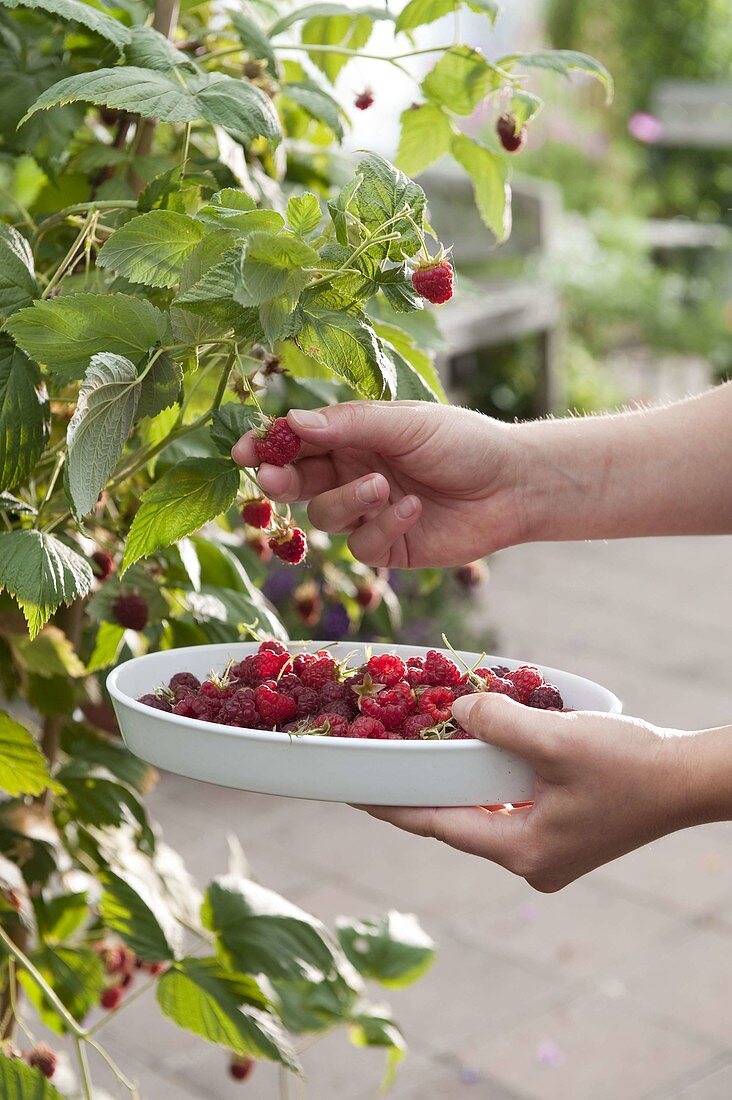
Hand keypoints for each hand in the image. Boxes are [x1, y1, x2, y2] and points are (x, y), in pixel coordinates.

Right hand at [231, 401, 522, 567]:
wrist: (513, 484)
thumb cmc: (463, 441)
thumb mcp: (405, 423)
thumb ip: (349, 424)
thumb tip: (291, 422)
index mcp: (352, 436)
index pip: (296, 440)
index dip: (267, 445)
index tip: (242, 450)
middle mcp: (352, 473)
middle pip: (297, 482)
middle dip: (280, 480)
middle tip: (271, 477)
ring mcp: (368, 513)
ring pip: (325, 517)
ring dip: (347, 501)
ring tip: (383, 486)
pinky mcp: (388, 547)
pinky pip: (362, 546)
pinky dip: (383, 526)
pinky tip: (413, 508)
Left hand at [361, 694, 713, 891]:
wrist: (690, 780)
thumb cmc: (629, 765)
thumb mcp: (555, 739)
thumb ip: (498, 723)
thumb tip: (457, 710)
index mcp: (521, 851)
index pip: (437, 826)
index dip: (392, 806)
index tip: (353, 794)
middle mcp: (529, 861)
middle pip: (458, 822)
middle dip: (422, 793)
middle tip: (383, 765)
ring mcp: (549, 852)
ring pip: (485, 814)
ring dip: (458, 784)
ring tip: (421, 757)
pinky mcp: (565, 834)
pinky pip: (510, 808)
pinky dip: (491, 783)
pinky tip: (479, 758)